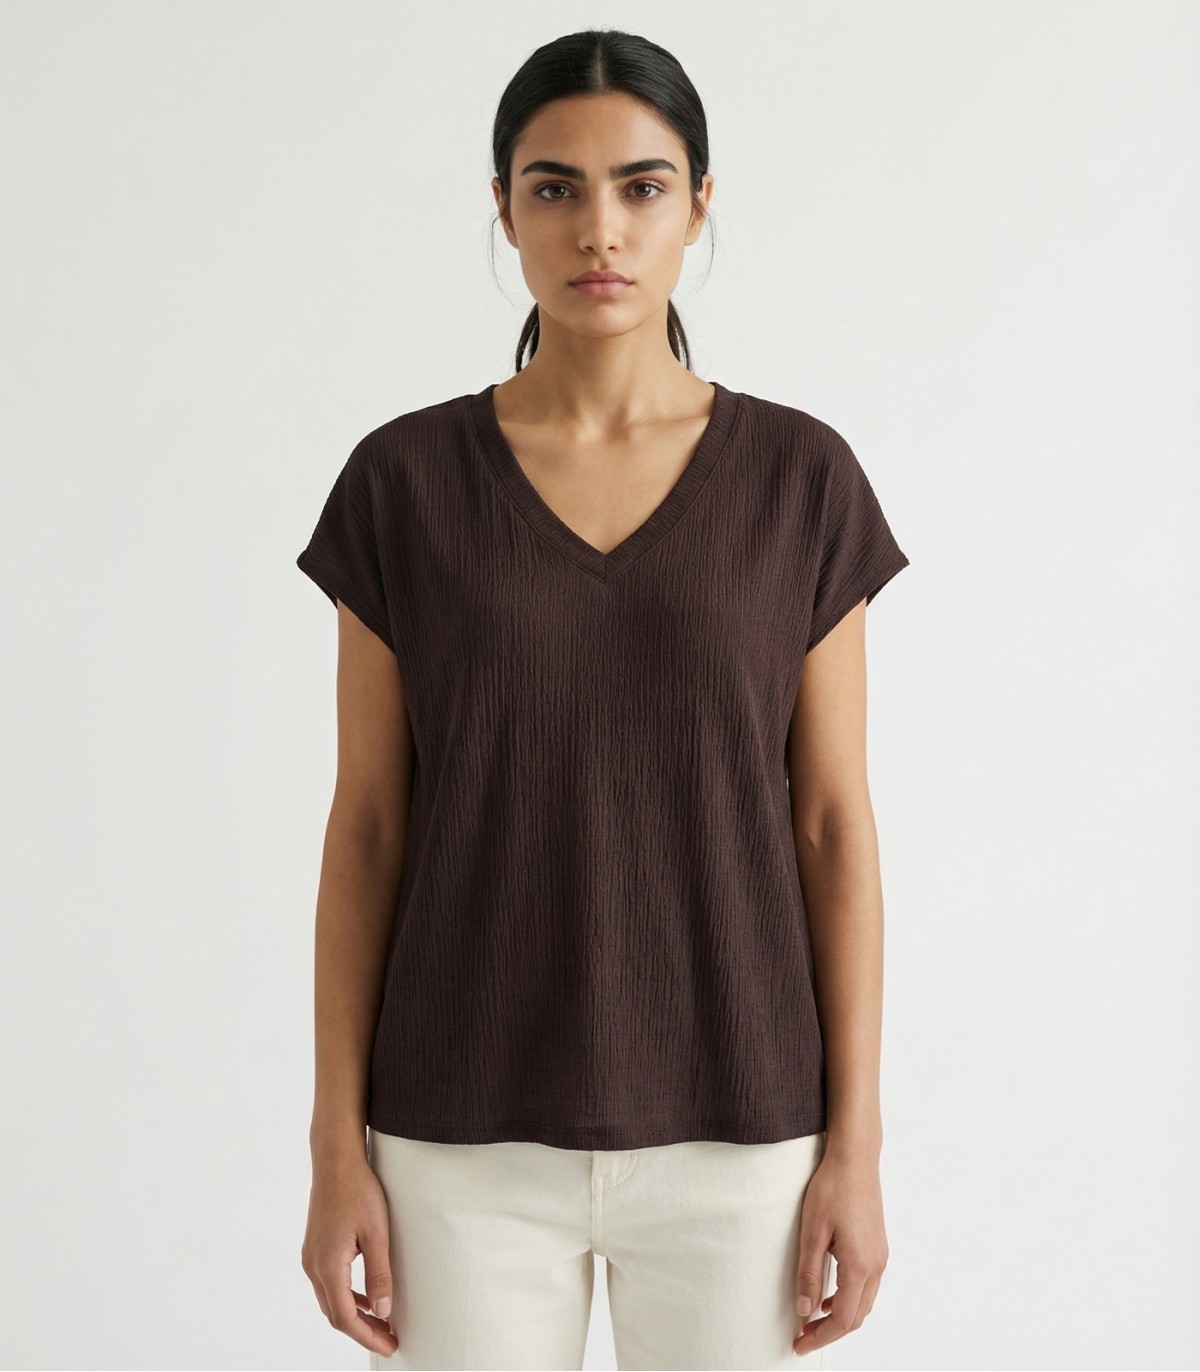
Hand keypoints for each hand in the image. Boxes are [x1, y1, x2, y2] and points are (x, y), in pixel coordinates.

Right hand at [301, 1150, 398, 1359]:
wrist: (336, 1161)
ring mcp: (311, 1257)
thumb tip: (382, 1312)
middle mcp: (313, 1266)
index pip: (346, 1317)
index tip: (390, 1345)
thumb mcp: (377, 1234)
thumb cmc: (358, 1191)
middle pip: (335, 1314)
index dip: (368, 1336)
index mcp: (328, 1266)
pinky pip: (328, 1283)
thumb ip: (379, 1274)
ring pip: (330, 1300)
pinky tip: (365, 1297)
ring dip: (354, 1314)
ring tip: (381, 1323)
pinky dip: (347, 1296)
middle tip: (389, 1339)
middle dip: (362, 1330)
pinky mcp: (315, 1247)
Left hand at [792, 1145, 888, 1356]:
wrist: (855, 1159)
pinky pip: (866, 1285)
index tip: (800, 1344)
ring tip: (813, 1320)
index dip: (821, 1337)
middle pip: (857, 1316)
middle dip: (831, 1332)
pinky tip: (830, 1295)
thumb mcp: (812, 1232)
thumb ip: (809, 1274)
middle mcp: (876, 1265)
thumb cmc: (833, 1188)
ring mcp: (880, 1256)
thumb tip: (805, 1310)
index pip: (843, 1319)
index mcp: (860, 1265)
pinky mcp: (877, 1246)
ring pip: (864, 1302)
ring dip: (841, 1317)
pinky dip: (849, 1299)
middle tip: (804, 1337)